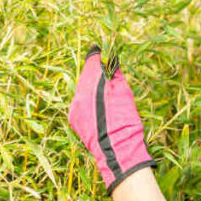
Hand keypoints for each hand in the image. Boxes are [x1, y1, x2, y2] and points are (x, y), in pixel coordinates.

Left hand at [67, 45, 156, 194]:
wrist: (118, 150)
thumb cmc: (126, 121)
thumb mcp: (124, 93)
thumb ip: (114, 74)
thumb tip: (110, 61)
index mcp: (92, 85)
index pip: (92, 63)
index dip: (96, 56)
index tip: (98, 50)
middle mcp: (79, 94)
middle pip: (85, 76)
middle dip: (94, 73)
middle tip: (105, 71)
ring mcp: (74, 107)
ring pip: (81, 90)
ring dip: (90, 87)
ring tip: (103, 92)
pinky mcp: (74, 119)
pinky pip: (79, 103)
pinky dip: (87, 101)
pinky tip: (98, 107)